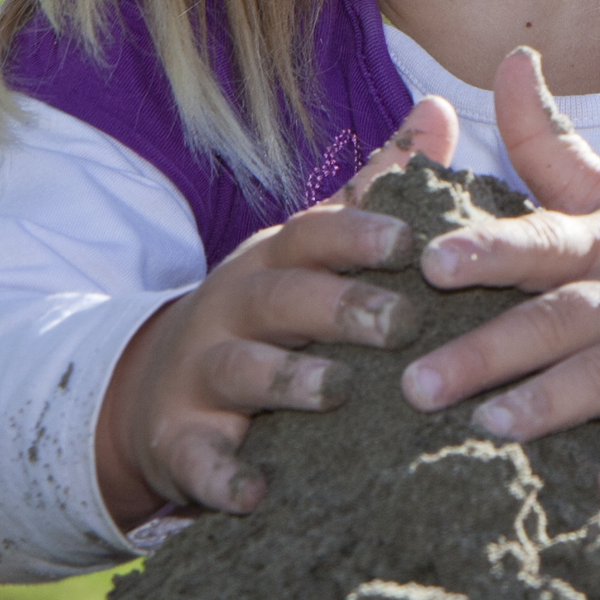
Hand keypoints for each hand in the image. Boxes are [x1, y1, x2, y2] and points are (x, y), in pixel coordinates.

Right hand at [93, 99, 457, 525]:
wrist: (161, 383)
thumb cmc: (273, 304)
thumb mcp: (315, 243)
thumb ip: (377, 184)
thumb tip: (437, 106)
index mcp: (277, 259)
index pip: (314, 235)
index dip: (359, 235)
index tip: (410, 242)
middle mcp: (236, 307)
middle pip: (284, 299)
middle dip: (339, 308)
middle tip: (401, 323)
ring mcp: (202, 373)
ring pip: (241, 371)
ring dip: (286, 382)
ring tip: (335, 393)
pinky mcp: (181, 439)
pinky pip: (199, 459)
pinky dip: (223, 477)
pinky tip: (257, 493)